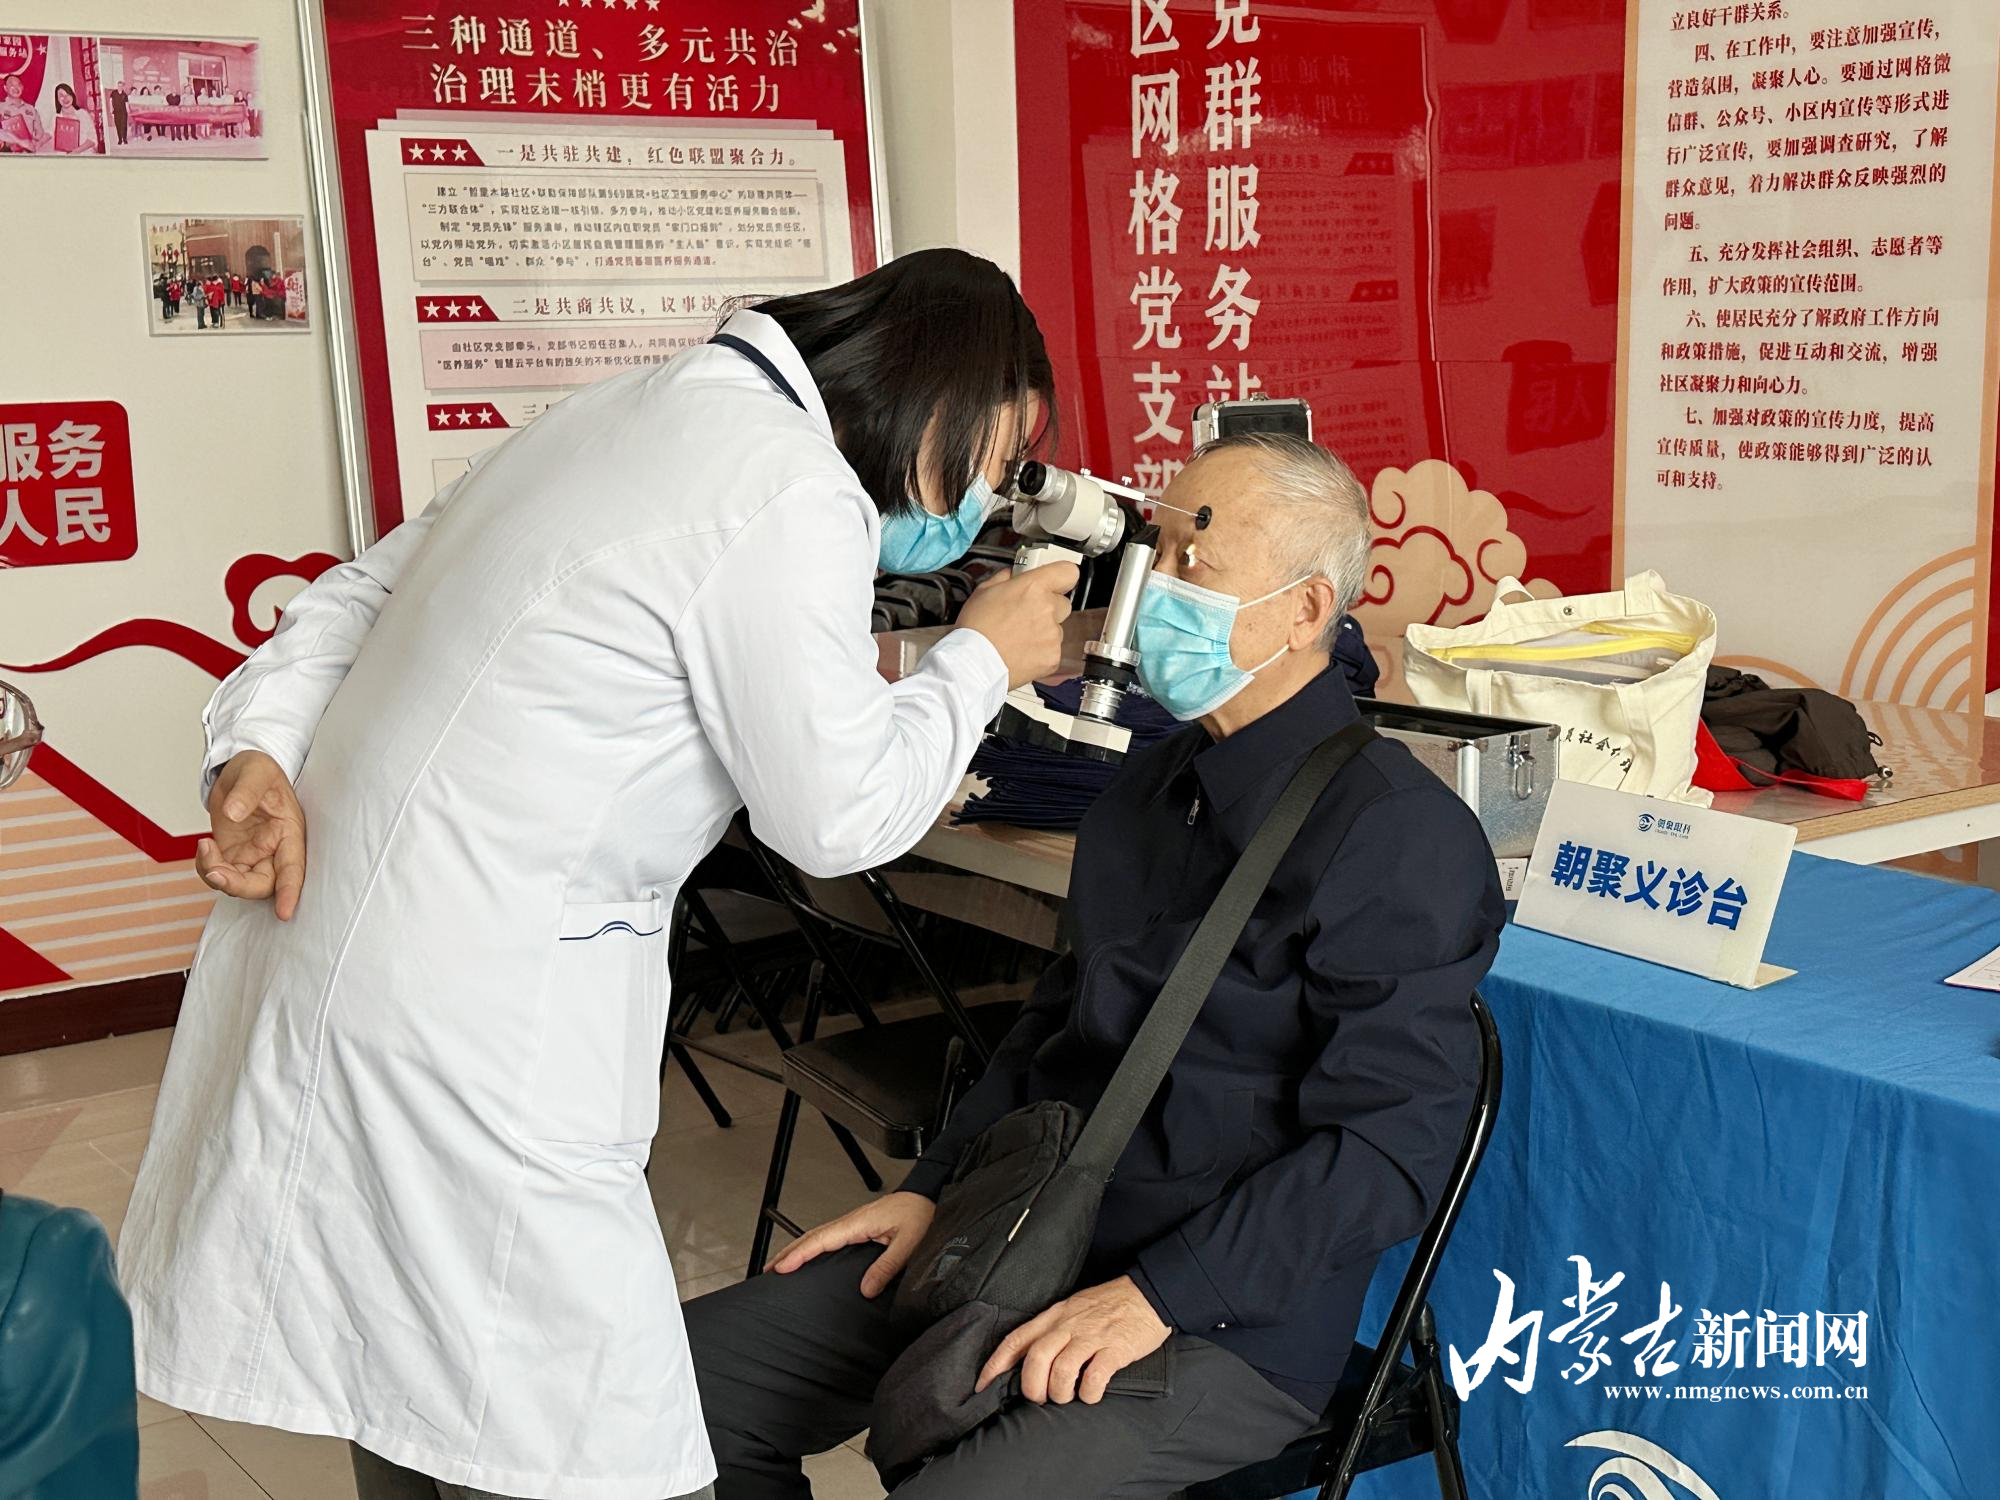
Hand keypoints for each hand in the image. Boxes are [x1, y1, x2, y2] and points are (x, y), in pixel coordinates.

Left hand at [197, 751, 307, 920]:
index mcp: (289, 832)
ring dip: (217, 877)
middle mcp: (274, 850)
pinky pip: (219, 875)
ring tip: (205, 847)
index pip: (293, 868)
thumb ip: (246, 791)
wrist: (237, 770)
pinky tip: (203, 846)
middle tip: (216, 871)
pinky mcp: (232, 856)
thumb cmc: (257, 769)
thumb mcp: (256, 771)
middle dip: (238, 886)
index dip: (290, 891)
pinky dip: (206, 868)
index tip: (285, 912)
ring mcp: (253, 856)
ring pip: (239, 885)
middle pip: (263, 885)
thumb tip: (233, 814)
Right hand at [770, 1191, 935, 1297]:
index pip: (821, 1240)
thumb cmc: (918, 1213)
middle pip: (811, 1237)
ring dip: (797, 1249)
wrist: (926, 1195)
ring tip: (781, 1265)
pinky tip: (810, 1255)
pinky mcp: (857, 1226)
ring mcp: (852, 1223)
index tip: (781, 1267)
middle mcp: (851, 1222)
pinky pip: (828, 1237)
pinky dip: (812, 1246)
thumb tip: (866, 1289)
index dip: (799, 1254)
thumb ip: (887, 1266)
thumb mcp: (908, 1243)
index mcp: (858, 1223)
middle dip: (788, 1253)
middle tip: (769, 1270)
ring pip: (818, 1236)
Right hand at [954, 563, 1078, 688]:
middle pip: (1063, 603)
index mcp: (1033, 587)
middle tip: (1026, 615)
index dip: (1062, 576)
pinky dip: (1041, 651)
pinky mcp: (1053, 656)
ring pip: (1057, 628)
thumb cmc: (976, 629)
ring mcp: (1053, 635)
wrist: (974, 664)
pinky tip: (1021, 651)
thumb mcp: (984, 590)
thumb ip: (1006, 577)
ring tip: (1018, 637)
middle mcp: (1047, 609)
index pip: (1068, 572)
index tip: (1056, 580)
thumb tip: (1014, 574)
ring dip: (1043, 631)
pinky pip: (1053, 649)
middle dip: (1049, 607)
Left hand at [976, 1275, 1170, 1404]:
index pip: (1016, 1339)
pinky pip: (1095, 1376)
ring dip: (1059, 1393)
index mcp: (1055, 1315)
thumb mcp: (1072, 1308)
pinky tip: (1090, 1395)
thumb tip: (1029, 1359)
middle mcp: (1069, 1325)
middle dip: (1031, 1387)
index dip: (995, 1365)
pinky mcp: (1116, 1349)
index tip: (982, 1386)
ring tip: (1066, 1398)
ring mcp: (1093, 1336)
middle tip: (1038, 1399)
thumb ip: (1051, 1329)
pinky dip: (1088, 1393)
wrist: (1149, 1292)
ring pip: (1062, 1370)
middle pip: (1036, 1358)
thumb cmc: (1108, 1304)